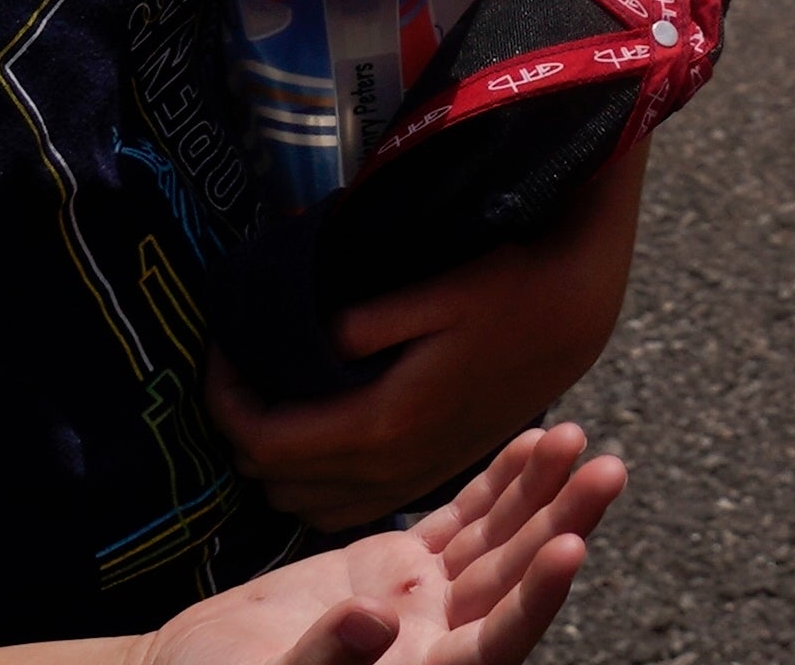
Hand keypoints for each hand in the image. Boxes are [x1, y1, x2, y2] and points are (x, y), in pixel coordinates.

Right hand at [131, 423, 622, 664]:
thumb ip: (328, 659)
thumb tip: (377, 622)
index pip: (495, 646)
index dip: (535, 601)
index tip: (572, 548)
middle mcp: (437, 643)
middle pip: (513, 582)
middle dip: (561, 524)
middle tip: (609, 470)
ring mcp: (424, 602)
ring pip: (495, 543)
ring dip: (538, 493)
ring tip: (575, 437)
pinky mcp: (399, 568)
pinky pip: (459, 523)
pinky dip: (494, 486)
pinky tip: (531, 445)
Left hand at [211, 131, 648, 533]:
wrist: (572, 319)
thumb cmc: (508, 289)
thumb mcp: (436, 288)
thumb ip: (365, 322)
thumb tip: (310, 341)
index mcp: (382, 423)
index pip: (266, 440)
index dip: (225, 399)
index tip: (221, 350)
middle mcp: (389, 467)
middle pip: (275, 480)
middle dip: (242, 429)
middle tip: (241, 369)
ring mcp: (409, 479)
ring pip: (304, 503)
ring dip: (275, 460)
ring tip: (272, 398)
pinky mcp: (425, 476)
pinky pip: (343, 505)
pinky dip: (312, 479)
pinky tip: (318, 429)